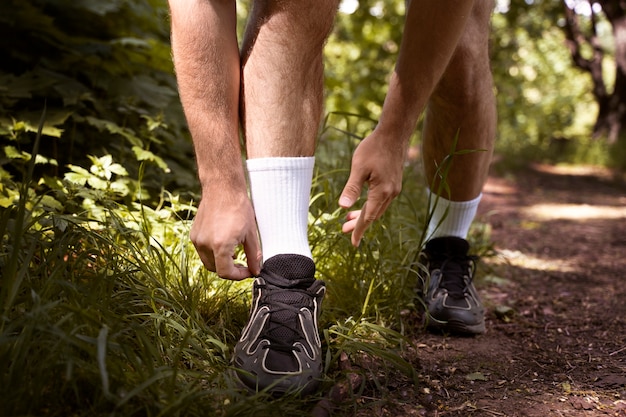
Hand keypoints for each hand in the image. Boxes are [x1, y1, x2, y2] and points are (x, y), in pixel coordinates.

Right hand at [190, 191, 261, 279]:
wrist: (223, 188)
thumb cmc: (239, 207)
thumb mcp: (250, 234)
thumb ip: (253, 255)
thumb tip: (255, 270)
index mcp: (220, 245)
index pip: (226, 273)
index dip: (239, 275)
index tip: (248, 270)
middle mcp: (205, 244)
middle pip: (216, 269)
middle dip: (230, 270)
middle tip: (243, 264)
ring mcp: (197, 239)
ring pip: (208, 261)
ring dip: (221, 262)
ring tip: (234, 253)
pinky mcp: (194, 234)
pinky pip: (203, 251)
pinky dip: (213, 252)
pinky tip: (224, 243)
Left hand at [339, 129, 404, 245]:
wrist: (394, 134)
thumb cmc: (374, 148)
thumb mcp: (358, 168)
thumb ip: (351, 188)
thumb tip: (342, 207)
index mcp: (381, 192)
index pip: (368, 217)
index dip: (359, 230)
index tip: (353, 242)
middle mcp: (390, 193)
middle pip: (374, 215)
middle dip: (359, 224)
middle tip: (344, 230)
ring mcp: (394, 188)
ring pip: (378, 208)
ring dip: (365, 214)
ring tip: (349, 218)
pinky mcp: (394, 183)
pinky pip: (382, 200)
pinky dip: (371, 206)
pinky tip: (363, 204)